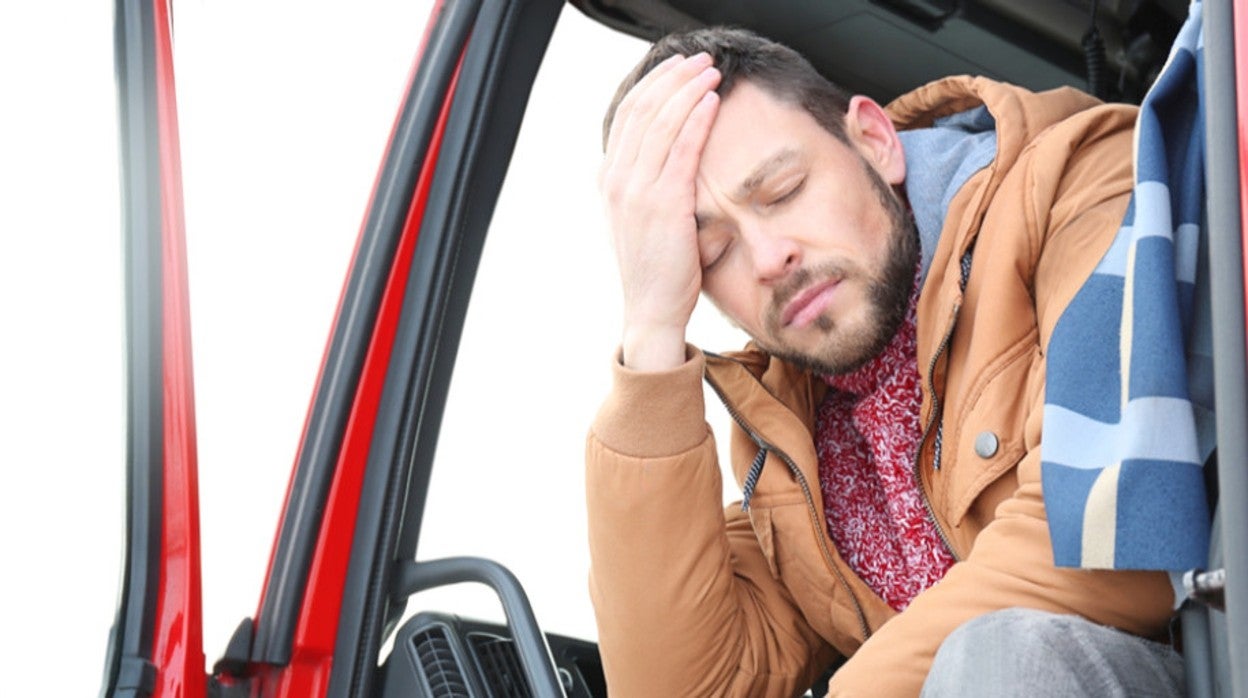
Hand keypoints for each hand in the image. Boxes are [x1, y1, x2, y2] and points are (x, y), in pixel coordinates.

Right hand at [599, 53, 720, 370]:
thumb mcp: (643, 219)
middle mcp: (616, 180)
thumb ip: (649, 185)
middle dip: (674, 78)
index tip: (679, 67)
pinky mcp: (662, 204)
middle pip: (643, 109)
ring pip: (661, 122)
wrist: (652, 310)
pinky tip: (712, 102)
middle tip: (701, 60)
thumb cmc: (657, 268)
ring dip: (688, 90)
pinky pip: (680, 150)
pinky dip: (696, 119)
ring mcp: (635, 191)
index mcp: (609, 180)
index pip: (628, 115)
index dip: (654, 84)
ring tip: (711, 72)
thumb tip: (670, 156)